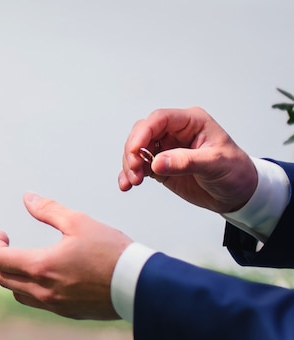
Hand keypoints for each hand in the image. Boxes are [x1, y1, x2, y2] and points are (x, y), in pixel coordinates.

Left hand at [0, 193, 131, 319]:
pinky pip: (36, 303)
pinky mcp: (66, 312)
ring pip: (18, 294)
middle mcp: (42, 290)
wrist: (139, 284)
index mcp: (41, 266)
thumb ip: (48, 210)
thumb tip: (27, 198)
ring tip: (22, 260)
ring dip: (12, 276)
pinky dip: (29, 288)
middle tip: (6, 246)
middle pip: (3, 279)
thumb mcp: (79, 222)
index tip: (2, 234)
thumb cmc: (110, 250)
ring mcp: (54, 305)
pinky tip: (42, 275)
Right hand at [118, 107, 256, 212]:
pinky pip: (138, 166)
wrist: (239, 193)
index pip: (160, 119)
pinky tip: (127, 185)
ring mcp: (166, 149)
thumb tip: (157, 163)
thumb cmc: (235, 171)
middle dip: (133, 151)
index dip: (143, 133)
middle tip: (134, 170)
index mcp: (191, 122)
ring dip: (129, 165)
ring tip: (133, 182)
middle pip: (143, 133)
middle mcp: (175, 132)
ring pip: (137, 150)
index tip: (135, 151)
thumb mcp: (215, 164)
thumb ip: (185, 162)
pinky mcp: (160, 166)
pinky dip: (129, 175)